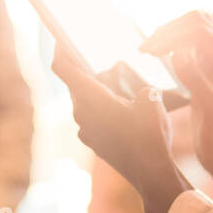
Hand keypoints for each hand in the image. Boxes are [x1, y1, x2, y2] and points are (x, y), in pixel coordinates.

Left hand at [51, 45, 191, 212]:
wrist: (152, 175)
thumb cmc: (150, 136)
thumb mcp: (151, 101)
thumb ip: (140, 87)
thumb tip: (138, 91)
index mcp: (90, 98)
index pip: (63, 67)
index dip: (61, 49)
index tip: (62, 37)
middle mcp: (81, 114)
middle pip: (76, 84)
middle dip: (86, 69)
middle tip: (101, 58)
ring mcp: (86, 130)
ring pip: (85, 101)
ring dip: (97, 90)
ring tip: (119, 83)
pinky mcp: (94, 142)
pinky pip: (92, 118)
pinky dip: (102, 108)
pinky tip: (124, 108)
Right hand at [140, 11, 212, 186]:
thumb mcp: (210, 112)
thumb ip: (197, 80)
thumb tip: (179, 52)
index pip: (200, 31)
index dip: (171, 36)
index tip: (148, 53)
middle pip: (198, 20)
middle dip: (169, 30)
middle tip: (146, 50)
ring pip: (196, 24)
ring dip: (171, 31)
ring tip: (149, 49)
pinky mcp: (212, 63)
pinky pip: (194, 37)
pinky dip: (174, 38)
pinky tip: (159, 53)